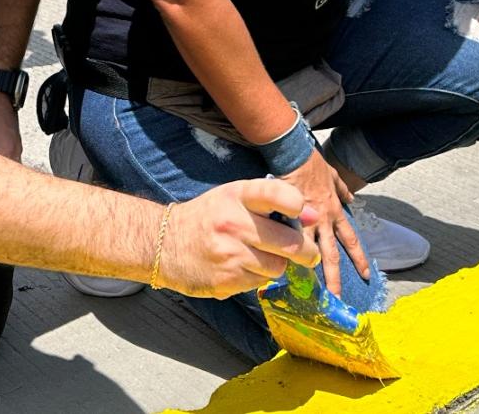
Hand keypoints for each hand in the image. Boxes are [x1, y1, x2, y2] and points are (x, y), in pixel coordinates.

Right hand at [157, 179, 319, 298]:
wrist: (164, 244)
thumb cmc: (209, 217)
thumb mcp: (235, 198)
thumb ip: (274, 202)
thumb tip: (314, 215)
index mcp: (237, 196)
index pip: (276, 194)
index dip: (296, 203)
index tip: (301, 212)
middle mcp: (234, 223)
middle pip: (289, 242)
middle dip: (307, 251)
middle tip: (309, 254)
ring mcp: (229, 254)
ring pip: (278, 267)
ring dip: (279, 265)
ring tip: (266, 258)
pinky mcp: (225, 281)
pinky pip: (259, 283)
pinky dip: (258, 277)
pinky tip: (245, 267)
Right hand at [279, 149, 368, 296]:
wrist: (295, 156)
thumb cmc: (312, 164)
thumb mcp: (333, 175)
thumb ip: (342, 188)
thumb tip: (350, 197)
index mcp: (335, 212)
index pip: (351, 240)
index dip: (358, 258)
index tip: (364, 274)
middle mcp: (323, 222)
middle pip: (332, 255)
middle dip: (335, 279)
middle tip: (339, 299)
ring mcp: (304, 223)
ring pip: (309, 254)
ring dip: (309, 273)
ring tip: (304, 292)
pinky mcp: (285, 220)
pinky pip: (285, 242)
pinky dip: (282, 256)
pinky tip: (277, 272)